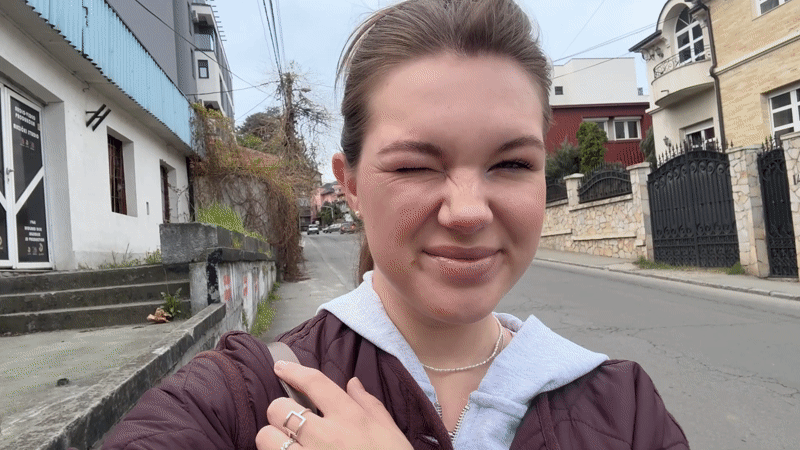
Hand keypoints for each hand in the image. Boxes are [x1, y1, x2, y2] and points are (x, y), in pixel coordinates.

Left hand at [256, 361, 413, 449]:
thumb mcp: (389, 431)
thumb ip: (369, 404)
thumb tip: (353, 383)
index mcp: (349, 417)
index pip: (314, 383)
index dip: (293, 372)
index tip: (280, 368)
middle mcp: (326, 435)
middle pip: (279, 408)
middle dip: (280, 412)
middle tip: (289, 422)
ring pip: (266, 437)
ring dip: (271, 439)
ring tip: (285, 444)